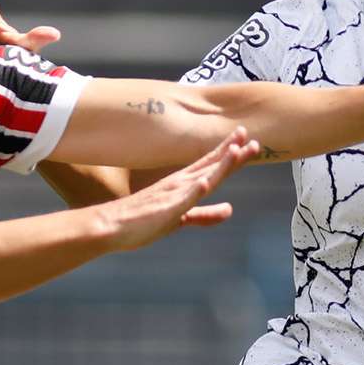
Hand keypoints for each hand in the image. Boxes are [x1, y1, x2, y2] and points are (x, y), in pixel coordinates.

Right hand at [97, 127, 258, 250]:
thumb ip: (205, 214)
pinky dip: (193, 191)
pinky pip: (180, 201)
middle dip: (233, 153)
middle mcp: (179, 184)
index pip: (210, 165)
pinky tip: (204, 182)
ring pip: (200, 178)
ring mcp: (172, 195)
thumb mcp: (180, 217)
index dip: (229, 153)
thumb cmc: (142, 220)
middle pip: (211, 167)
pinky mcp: (164, 210)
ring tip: (236, 151)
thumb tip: (229, 209)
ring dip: (219, 165)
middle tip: (252, 139)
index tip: (245, 139)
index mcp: (182, 184)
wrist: (111, 226)